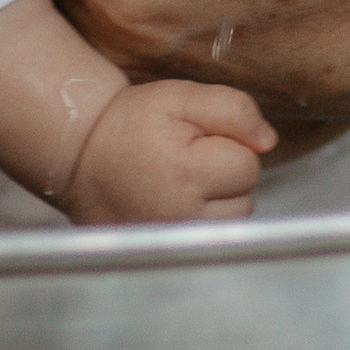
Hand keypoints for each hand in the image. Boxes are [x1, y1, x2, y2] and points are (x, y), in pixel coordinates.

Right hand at [63, 79, 274, 223]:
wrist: (82, 155)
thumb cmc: (132, 123)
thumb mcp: (181, 97)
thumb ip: (233, 110)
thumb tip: (268, 141)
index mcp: (187, 173)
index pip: (248, 165)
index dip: (228, 145)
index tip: (196, 139)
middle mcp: (182, 216)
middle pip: (245, 197)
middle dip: (225, 174)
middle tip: (186, 158)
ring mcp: (174, 240)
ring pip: (232, 221)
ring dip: (219, 200)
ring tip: (182, 180)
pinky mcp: (165, 252)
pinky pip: (211, 238)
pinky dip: (205, 220)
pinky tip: (179, 201)